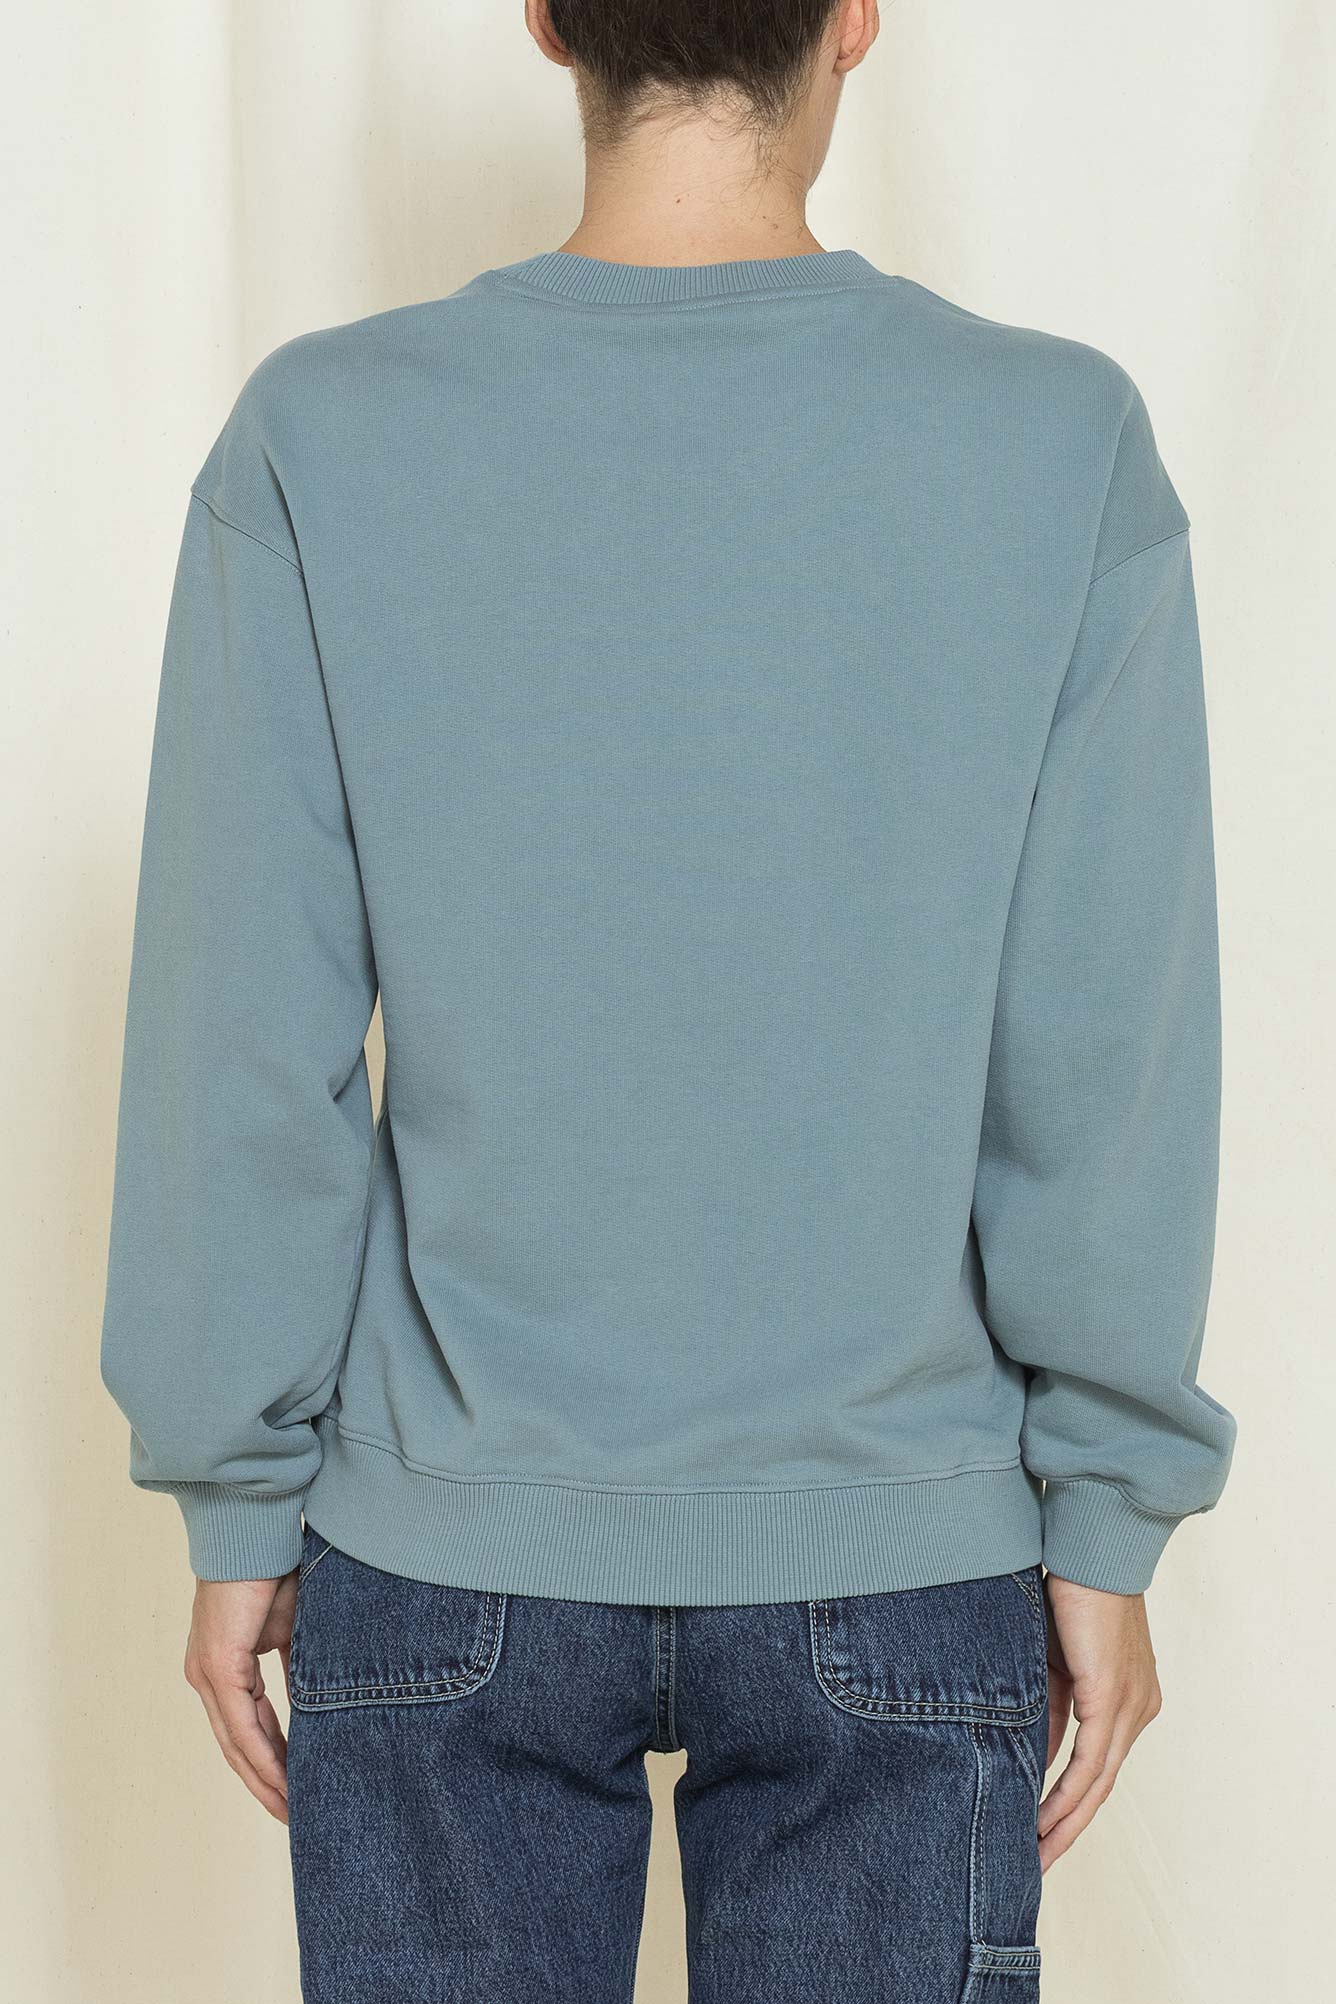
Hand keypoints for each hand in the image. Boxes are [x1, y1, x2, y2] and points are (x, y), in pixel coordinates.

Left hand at [184, 1571, 298, 1821]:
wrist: (257, 1528)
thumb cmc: (276, 1567)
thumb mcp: (293, 1628)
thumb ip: (298, 1668)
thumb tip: (315, 1703)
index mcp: (222, 1666)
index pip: (245, 1726)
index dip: (270, 1760)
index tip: (296, 1787)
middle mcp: (207, 1676)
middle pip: (236, 1747)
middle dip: (266, 1784)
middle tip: (294, 1816)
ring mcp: (208, 1674)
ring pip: (237, 1744)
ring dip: (266, 1779)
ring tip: (292, 1810)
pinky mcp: (218, 1667)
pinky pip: (243, 1725)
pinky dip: (266, 1755)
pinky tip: (286, 1780)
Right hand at [1038, 1573, 1161, 1868]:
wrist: (1090, 1545)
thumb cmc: (1068, 1590)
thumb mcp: (1053, 1661)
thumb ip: (1047, 1708)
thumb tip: (1033, 1757)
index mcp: (1130, 1697)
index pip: (1099, 1763)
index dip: (1071, 1801)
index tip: (1041, 1828)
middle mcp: (1139, 1708)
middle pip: (1102, 1785)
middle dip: (1068, 1827)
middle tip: (1038, 1862)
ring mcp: (1130, 1705)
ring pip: (1097, 1783)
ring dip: (1065, 1822)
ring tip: (1036, 1853)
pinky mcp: (1111, 1696)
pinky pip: (1089, 1762)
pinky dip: (1066, 1795)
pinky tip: (1043, 1820)